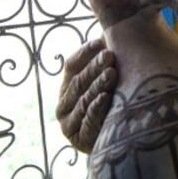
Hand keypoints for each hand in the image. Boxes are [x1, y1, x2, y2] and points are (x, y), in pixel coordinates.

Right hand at [55, 38, 117, 152]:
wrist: (114, 146)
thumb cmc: (114, 106)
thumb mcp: (108, 82)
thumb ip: (107, 62)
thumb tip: (113, 32)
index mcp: (67, 86)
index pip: (71, 64)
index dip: (84, 52)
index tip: (100, 41)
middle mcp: (63, 103)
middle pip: (77, 81)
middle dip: (94, 67)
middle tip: (110, 55)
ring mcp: (68, 123)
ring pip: (82, 100)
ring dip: (96, 85)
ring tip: (111, 73)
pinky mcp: (77, 139)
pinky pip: (86, 121)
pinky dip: (96, 108)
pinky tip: (105, 98)